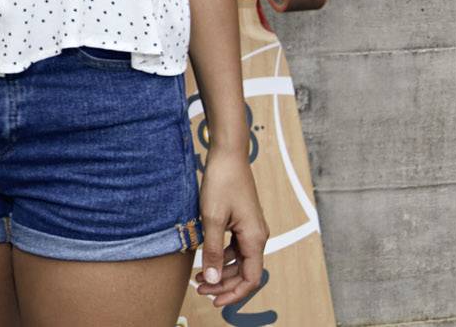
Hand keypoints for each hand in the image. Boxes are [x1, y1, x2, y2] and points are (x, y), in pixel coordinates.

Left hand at [192, 150, 267, 307]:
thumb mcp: (212, 219)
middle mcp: (257, 236)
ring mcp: (251, 230)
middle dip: (223, 284)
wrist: (228, 155)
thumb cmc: (222, 182)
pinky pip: (235, 248)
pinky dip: (221, 258)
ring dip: (221, 272)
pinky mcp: (242, 223)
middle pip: (244, 272)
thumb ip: (212, 251)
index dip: (234, 293)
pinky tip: (205, 260)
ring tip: (198, 278)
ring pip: (239, 261)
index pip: (250, 278)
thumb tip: (212, 279)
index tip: (214, 300)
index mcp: (255, 238)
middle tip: (199, 289)